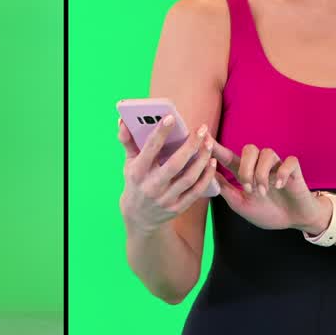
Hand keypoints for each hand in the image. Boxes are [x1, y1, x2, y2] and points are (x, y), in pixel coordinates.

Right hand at [119, 115, 220, 236]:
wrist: (139, 217)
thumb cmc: (135, 182)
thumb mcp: (128, 163)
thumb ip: (128, 141)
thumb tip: (123, 121)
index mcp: (137, 172)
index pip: (150, 149)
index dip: (161, 133)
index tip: (171, 117)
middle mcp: (151, 186)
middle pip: (175, 164)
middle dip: (191, 145)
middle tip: (202, 129)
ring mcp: (166, 199)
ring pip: (189, 177)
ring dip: (202, 159)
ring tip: (209, 143)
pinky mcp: (178, 207)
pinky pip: (196, 191)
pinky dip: (206, 176)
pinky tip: (211, 162)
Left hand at [208, 141, 331, 232]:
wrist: (294, 220)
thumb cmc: (267, 212)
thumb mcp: (241, 204)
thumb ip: (225, 190)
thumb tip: (206, 176)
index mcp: (245, 173)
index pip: (228, 156)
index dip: (217, 147)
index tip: (204, 138)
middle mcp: (260, 166)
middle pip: (249, 149)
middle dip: (245, 168)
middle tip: (248, 189)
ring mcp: (278, 167)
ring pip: (267, 153)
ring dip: (262, 173)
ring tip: (263, 192)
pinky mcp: (294, 171)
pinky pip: (289, 161)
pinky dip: (282, 172)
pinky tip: (279, 185)